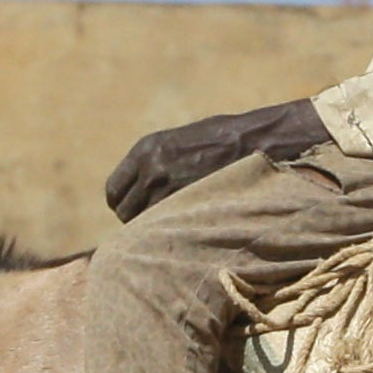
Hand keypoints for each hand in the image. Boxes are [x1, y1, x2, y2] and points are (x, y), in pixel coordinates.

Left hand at [103, 98, 329, 221]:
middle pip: (124, 212)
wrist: (258, 138)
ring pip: (144, 226)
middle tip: (158, 226)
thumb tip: (142, 191)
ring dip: (155, 230)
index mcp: (145, 150)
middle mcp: (151, 168)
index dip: (123, 205)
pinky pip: (168, 228)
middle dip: (137, 222)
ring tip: (174, 230)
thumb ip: (156, 164)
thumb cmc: (224, 140)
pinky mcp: (189, 202)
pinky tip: (187, 229)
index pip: (113, 191)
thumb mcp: (180, 142)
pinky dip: (173, 233)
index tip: (137, 213)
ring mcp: (169, 187)